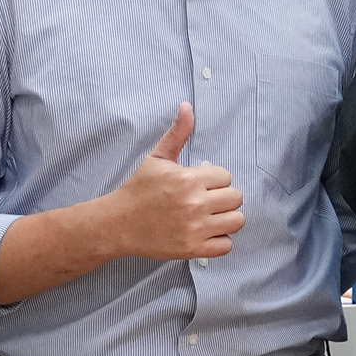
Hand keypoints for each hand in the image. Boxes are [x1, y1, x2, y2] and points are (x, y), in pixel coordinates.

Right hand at [99, 104, 242, 261]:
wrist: (118, 223)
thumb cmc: (139, 189)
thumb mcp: (157, 158)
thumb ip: (177, 133)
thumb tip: (187, 106)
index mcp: (189, 179)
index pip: (226, 177)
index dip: (215, 180)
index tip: (200, 185)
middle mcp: (195, 204)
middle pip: (236, 198)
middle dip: (222, 198)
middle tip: (205, 201)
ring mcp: (196, 228)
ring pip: (237, 221)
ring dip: (226, 219)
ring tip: (209, 217)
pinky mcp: (193, 249)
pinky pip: (227, 245)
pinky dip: (219, 241)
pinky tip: (205, 233)